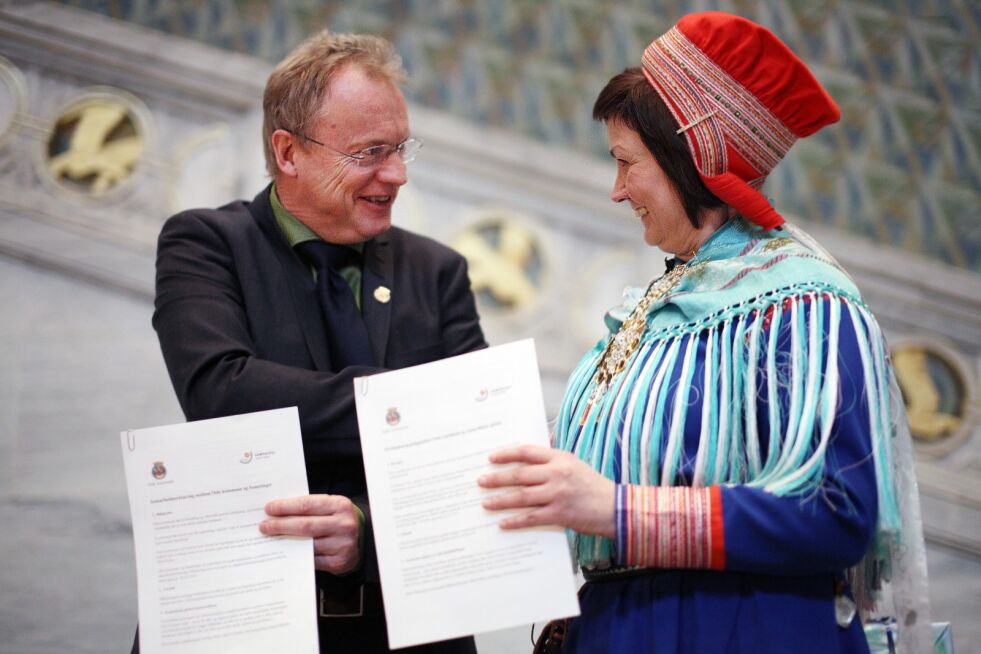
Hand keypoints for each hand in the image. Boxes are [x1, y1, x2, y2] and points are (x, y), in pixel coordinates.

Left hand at [259, 494, 360, 574]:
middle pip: (304, 525)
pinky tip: (285, 552)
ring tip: (270, 538)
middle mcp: (343, 524)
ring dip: (285, 542)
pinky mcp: (338, 562)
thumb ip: (310, 507)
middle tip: (264, 526)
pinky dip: (296, 556)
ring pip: (306, 544)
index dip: (285, 507)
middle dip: (280, 525)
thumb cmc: (337, 520)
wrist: (361, 540)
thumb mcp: (330, 507)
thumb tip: (277, 511)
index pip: (307, 505)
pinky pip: (311, 560)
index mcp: (340, 505)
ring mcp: (342, 544)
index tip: (269, 508)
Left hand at [477, 445, 615, 537]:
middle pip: (520, 474)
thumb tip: (527, 458)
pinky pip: (531, 517)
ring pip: (522, 496)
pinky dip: (515, 520)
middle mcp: (557, 474)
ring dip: (501, 499)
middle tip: (481, 481)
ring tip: (486, 502)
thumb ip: (552, 461)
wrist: (615, 508)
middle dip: (497, 478)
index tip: (491, 458)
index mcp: (560, 458)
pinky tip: (503, 522)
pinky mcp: (560, 514)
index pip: (527, 452)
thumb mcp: (574, 465)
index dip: (507, 454)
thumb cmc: (593, 486)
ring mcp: (558, 494)